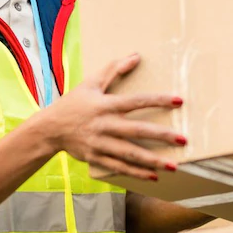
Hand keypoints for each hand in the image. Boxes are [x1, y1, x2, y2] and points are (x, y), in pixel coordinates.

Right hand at [36, 53, 185, 179]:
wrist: (49, 129)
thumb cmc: (73, 103)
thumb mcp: (91, 83)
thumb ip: (114, 69)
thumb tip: (136, 56)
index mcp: (105, 105)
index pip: (136, 101)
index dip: (157, 100)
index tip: (178, 101)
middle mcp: (104, 125)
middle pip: (137, 131)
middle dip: (161, 136)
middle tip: (183, 140)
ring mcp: (100, 144)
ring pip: (130, 153)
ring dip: (152, 161)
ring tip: (173, 166)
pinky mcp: (96, 158)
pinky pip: (119, 166)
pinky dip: (136, 173)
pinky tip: (154, 176)